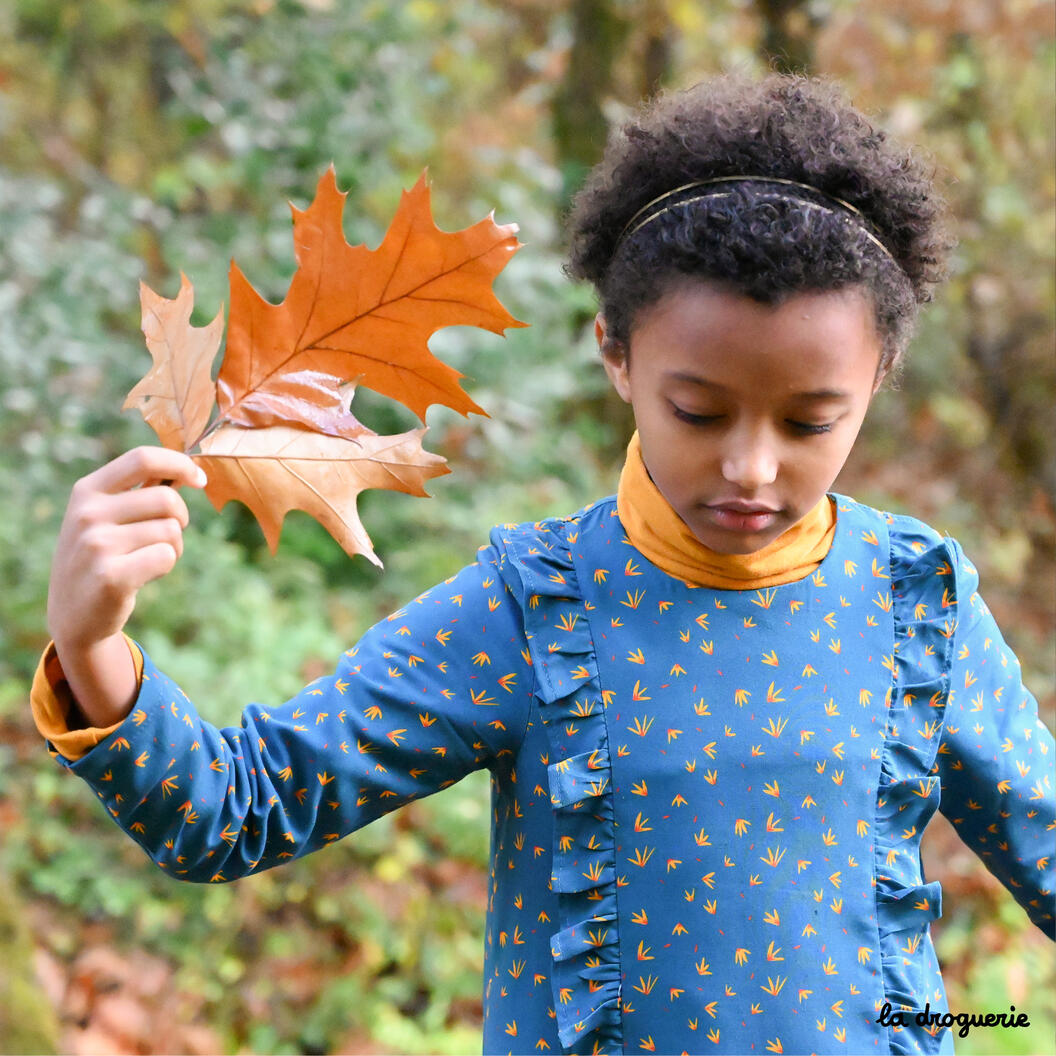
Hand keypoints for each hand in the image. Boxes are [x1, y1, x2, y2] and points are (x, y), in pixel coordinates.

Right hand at [47, 447, 206, 725]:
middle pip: (166, 498)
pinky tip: (143, 575)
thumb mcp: (105, 517)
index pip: (142, 458)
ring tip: (147, 559)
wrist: (73, 614)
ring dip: (173, 546)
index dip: (179, 464)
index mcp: (87, 491)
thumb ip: (139, 492)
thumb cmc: (101, 557)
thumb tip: (187, 469)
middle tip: (169, 535)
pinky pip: (167, 556)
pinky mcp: (111, 576)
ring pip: (171, 531)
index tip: (200, 479)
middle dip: (181, 517)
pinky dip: (166, 565)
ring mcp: (96, 545)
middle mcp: (87, 514)